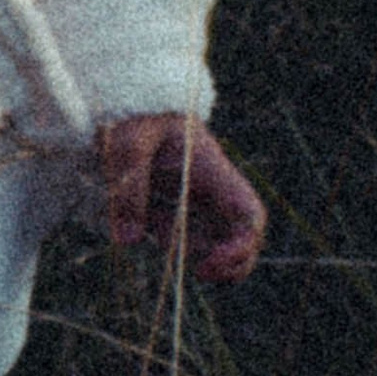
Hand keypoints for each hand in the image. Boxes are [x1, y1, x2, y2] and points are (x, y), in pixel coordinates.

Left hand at [97, 114, 266, 284]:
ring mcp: (197, 199)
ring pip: (213, 242)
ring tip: (157, 229)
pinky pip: (183, 237)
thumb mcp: (128, 144)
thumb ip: (129, 187)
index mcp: (212, 172)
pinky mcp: (176, 206)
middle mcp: (212, 190)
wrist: (127, 104)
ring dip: (192, 251)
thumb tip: (127, 240)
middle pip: (243, 238)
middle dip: (228, 264)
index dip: (240, 248)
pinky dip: (170, 242)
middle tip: (197, 271)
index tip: (206, 266)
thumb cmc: (135, 116)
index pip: (249, 217)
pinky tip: (149, 222)